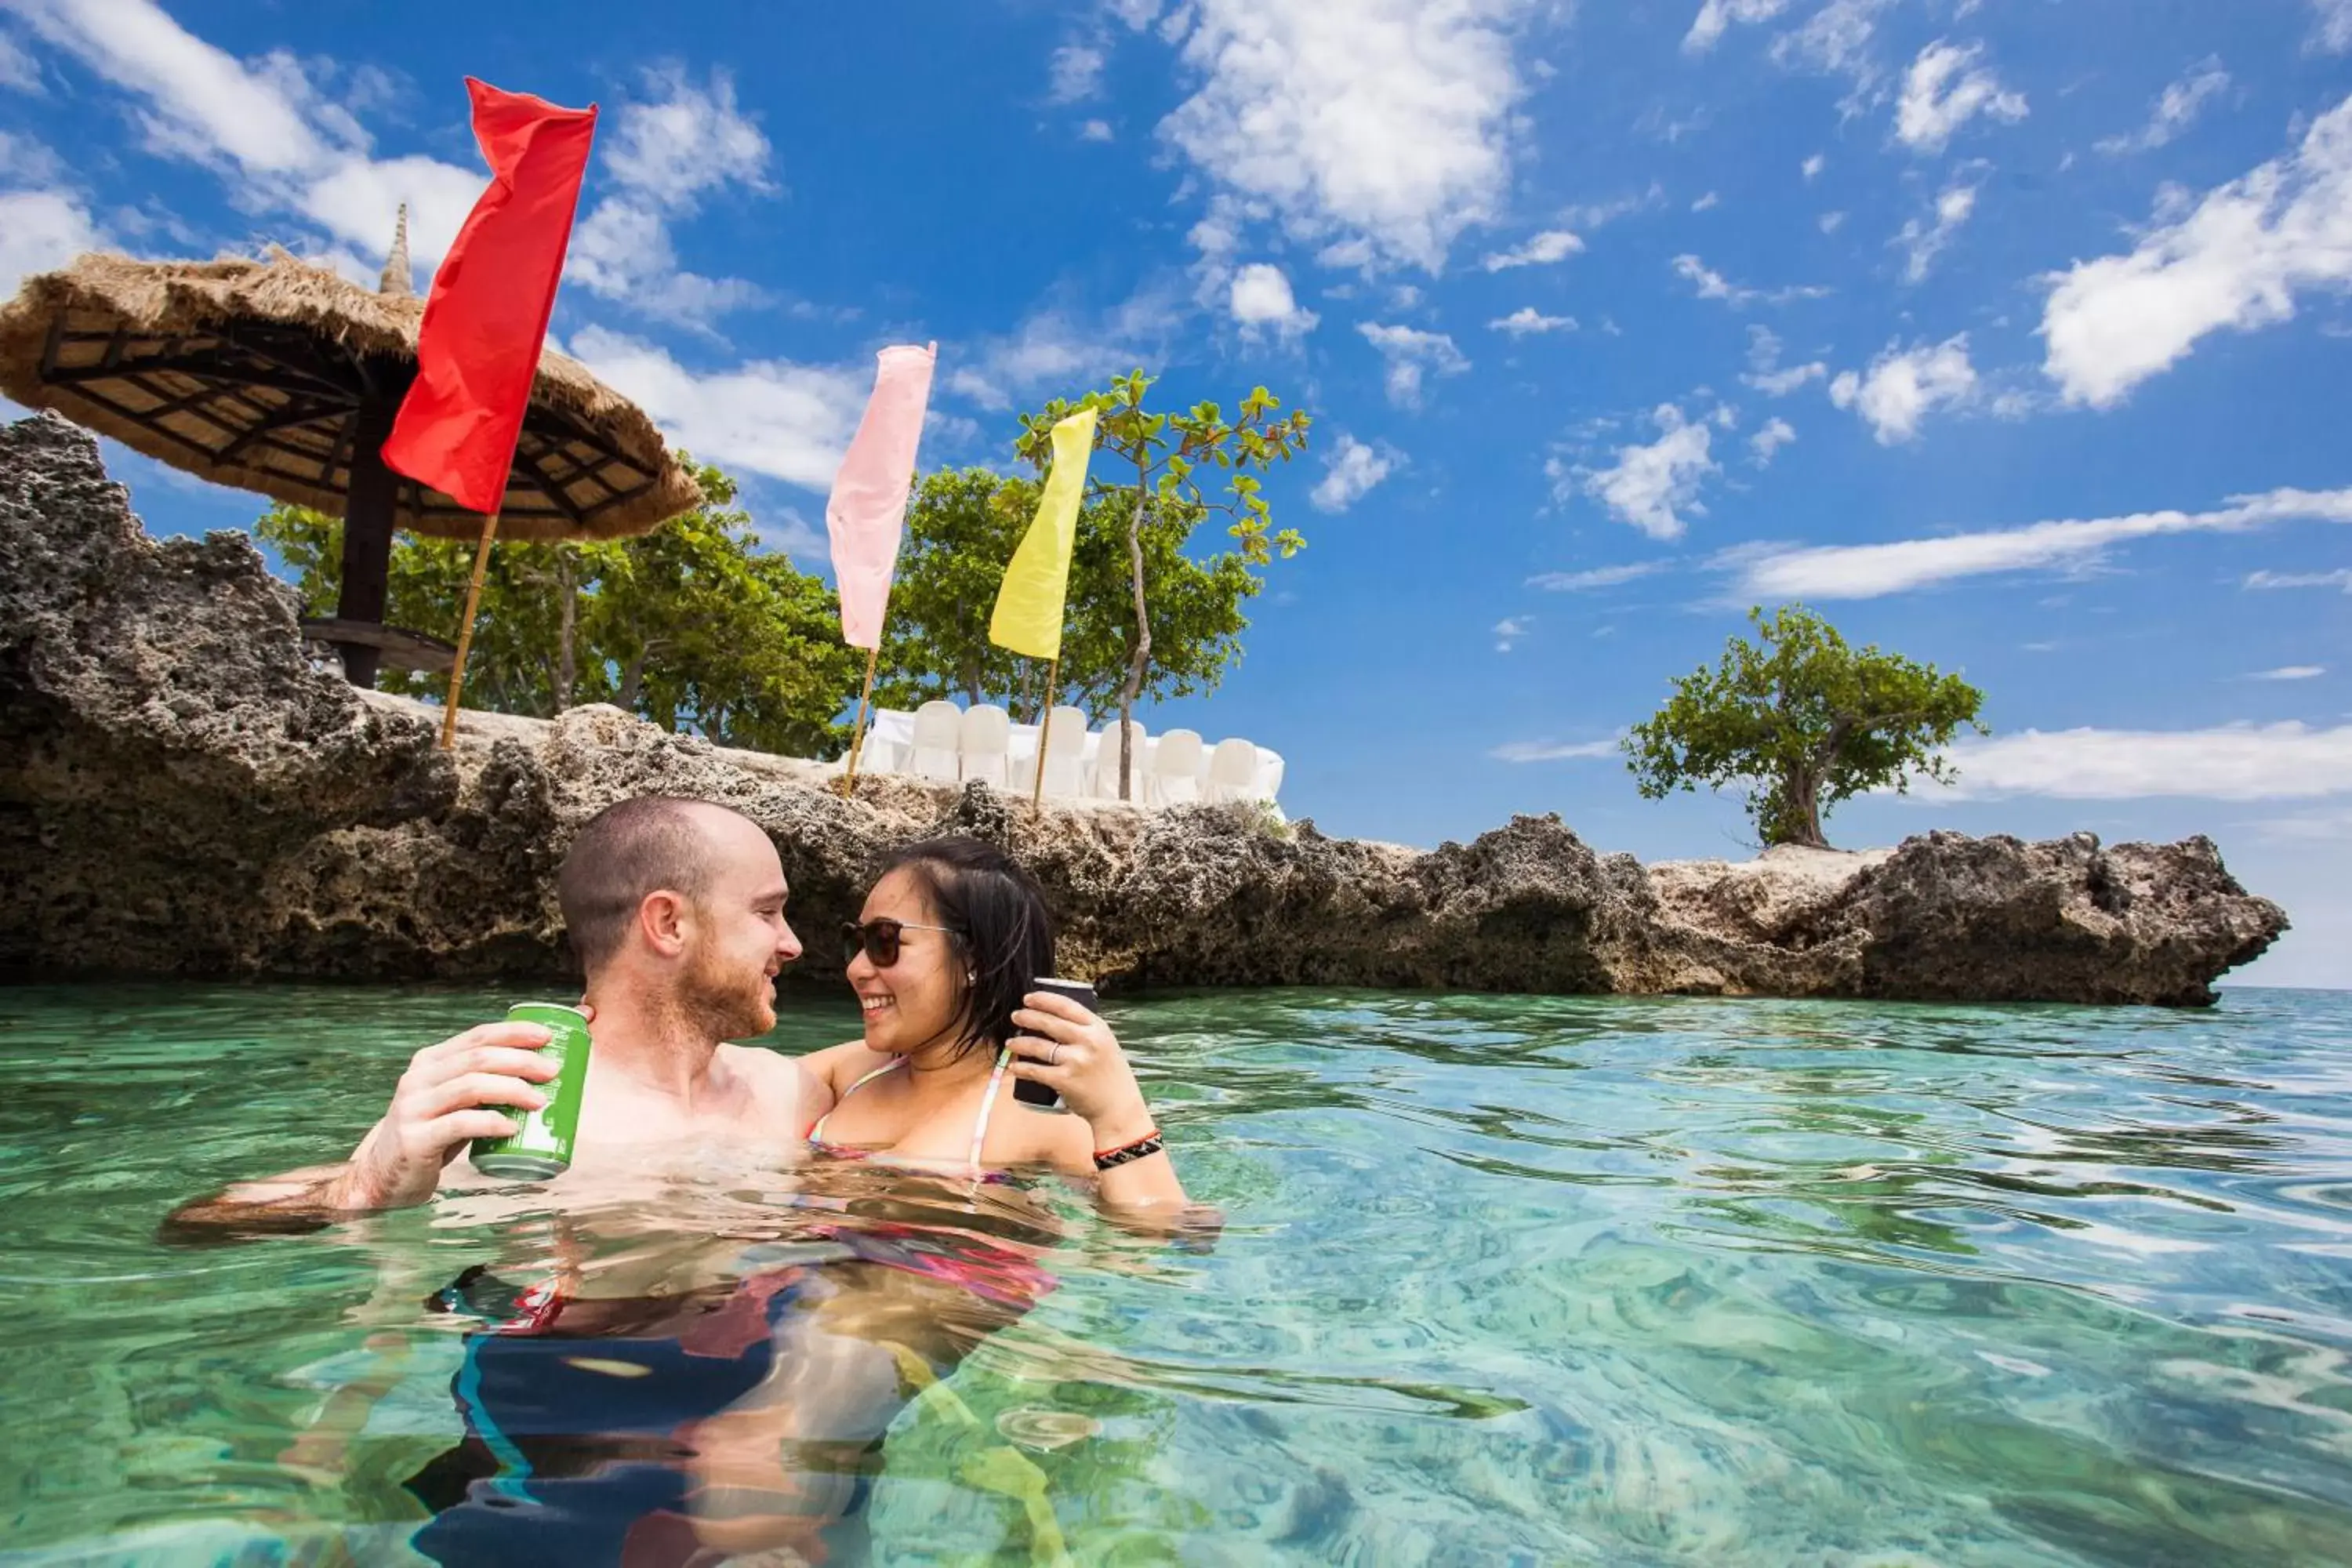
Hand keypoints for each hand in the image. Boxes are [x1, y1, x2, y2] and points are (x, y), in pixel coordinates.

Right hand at [331, 1022, 560, 1210]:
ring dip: (513, 1089)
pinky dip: (491, 1122)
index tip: (548, 1036)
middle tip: (553, 1071)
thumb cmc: (433, 1134)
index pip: (477, 1036)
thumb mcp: (454, 1102)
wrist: (384, 1175)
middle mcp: (418, 1078)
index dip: (514, 1032)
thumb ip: (483, 1085)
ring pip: (471, 1086)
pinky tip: (512, 1127)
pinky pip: (460, 1123)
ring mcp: (413, 1107)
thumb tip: (543, 1073)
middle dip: (521, 1061)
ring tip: (541, 1101)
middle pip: (479, 1058)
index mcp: (430, 1061)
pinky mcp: (414, 1138)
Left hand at [1005, 992, 1152, 1140]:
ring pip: (1039, 1046)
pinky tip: (1014, 1066)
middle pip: (1050, 1023)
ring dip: (1020, 1043)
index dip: (1044, 999)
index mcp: (1098, 1029)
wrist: (1119, 1107)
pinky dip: (1022, 1068)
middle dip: (1028, 1017)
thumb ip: (1086, 1032)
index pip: (1067, 1006)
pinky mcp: (1065, 1080)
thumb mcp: (1105, 1045)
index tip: (1029, 998)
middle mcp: (1088, 1041)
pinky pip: (1036, 1071)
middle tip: (1016, 1016)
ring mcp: (1076, 1061)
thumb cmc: (1111, 1076)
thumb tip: (1054, 1020)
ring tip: (1011, 1042)